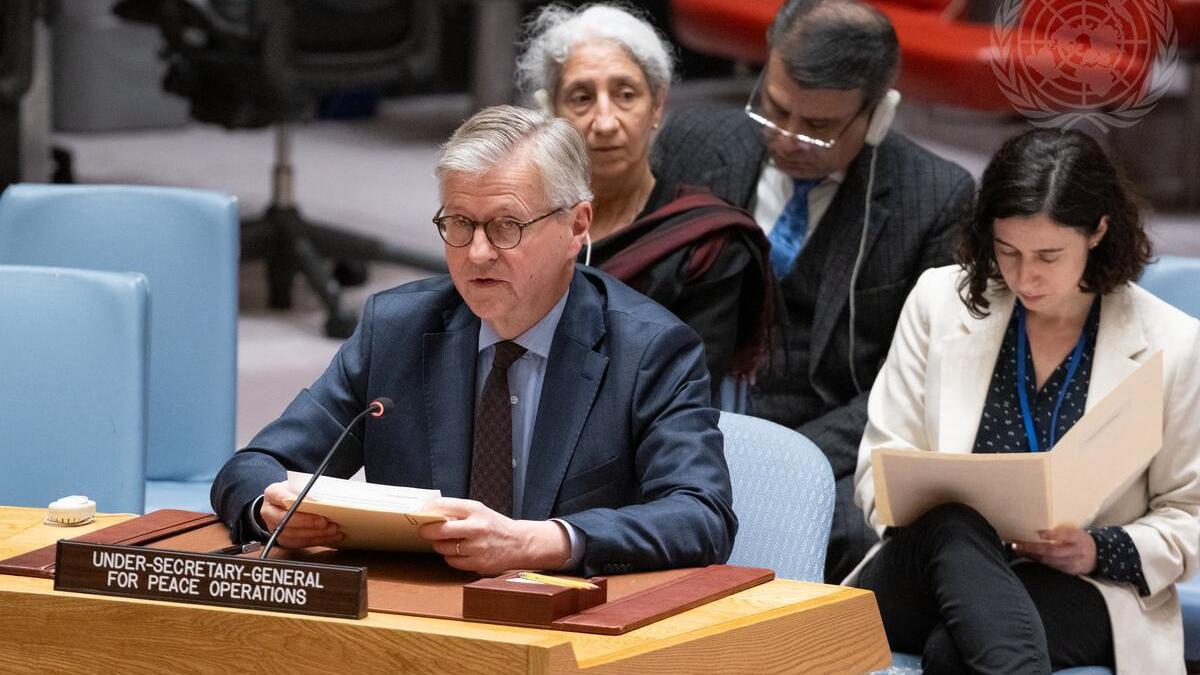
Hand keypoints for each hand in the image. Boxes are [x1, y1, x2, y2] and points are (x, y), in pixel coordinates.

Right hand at [259, 481, 342, 548]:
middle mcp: (270, 512)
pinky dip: (317, 540)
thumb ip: (307, 489)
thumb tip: (324, 495)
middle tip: (324, 522)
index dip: (295, 501)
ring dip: (315, 534)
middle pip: (286, 519)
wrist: (287, 503)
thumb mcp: (300, 485)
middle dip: (307, 522)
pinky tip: (331, 537)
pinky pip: (300, 543)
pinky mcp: (284, 540)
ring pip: (294, 534)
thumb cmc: (295, 492)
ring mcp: (275, 528)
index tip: (310, 502)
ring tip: (332, 530)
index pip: (280, 496)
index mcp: (272, 494)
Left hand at [418, 497, 570, 574]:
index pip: (444, 505)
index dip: (428, 509)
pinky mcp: (478, 563)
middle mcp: (477, 527)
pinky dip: (451, 558)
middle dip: (427, 531)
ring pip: (444, 548)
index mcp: (476, 509)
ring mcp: (477, 547)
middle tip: (423, 531)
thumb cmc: (495, 526)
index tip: (421, 513)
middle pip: (440, 529)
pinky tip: (457, 553)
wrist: (520, 543)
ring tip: (444, 542)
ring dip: (439, 546)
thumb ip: (457, 511)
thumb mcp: (479, 511)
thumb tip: (430, 512)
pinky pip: (453, 562)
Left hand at [1012, 526, 1096, 575]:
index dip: (1053, 535)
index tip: (1039, 533)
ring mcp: (1074, 563)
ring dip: (1032, 555)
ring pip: (1050, 561)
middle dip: (1033, 548)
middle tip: (1018, 544)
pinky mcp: (1070, 571)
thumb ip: (1061, 530)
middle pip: (1054, 551)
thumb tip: (1037, 527)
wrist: (1096, 555)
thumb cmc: (1079, 539)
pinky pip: (1051, 567)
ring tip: (1018, 549)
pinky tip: (1027, 556)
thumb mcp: (1075, 531)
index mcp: (1079, 537)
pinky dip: (1037, 561)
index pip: (1066, 535)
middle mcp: (1077, 551)